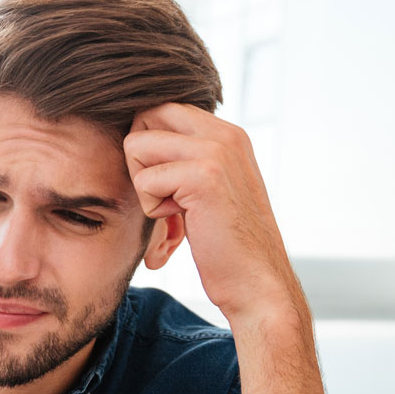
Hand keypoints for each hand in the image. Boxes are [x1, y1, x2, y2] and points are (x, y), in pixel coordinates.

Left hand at [123, 103, 301, 324]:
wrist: (257, 283)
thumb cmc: (228, 247)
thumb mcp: (209, 191)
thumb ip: (186, 161)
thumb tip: (138, 142)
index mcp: (227, 134)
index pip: (161, 110)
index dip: (147, 148)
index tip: (164, 185)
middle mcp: (224, 134)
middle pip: (144, 116)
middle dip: (138, 159)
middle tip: (160, 196)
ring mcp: (216, 151)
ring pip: (137, 145)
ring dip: (144, 188)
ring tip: (174, 214)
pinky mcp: (204, 176)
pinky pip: (144, 180)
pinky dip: (153, 211)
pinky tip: (182, 227)